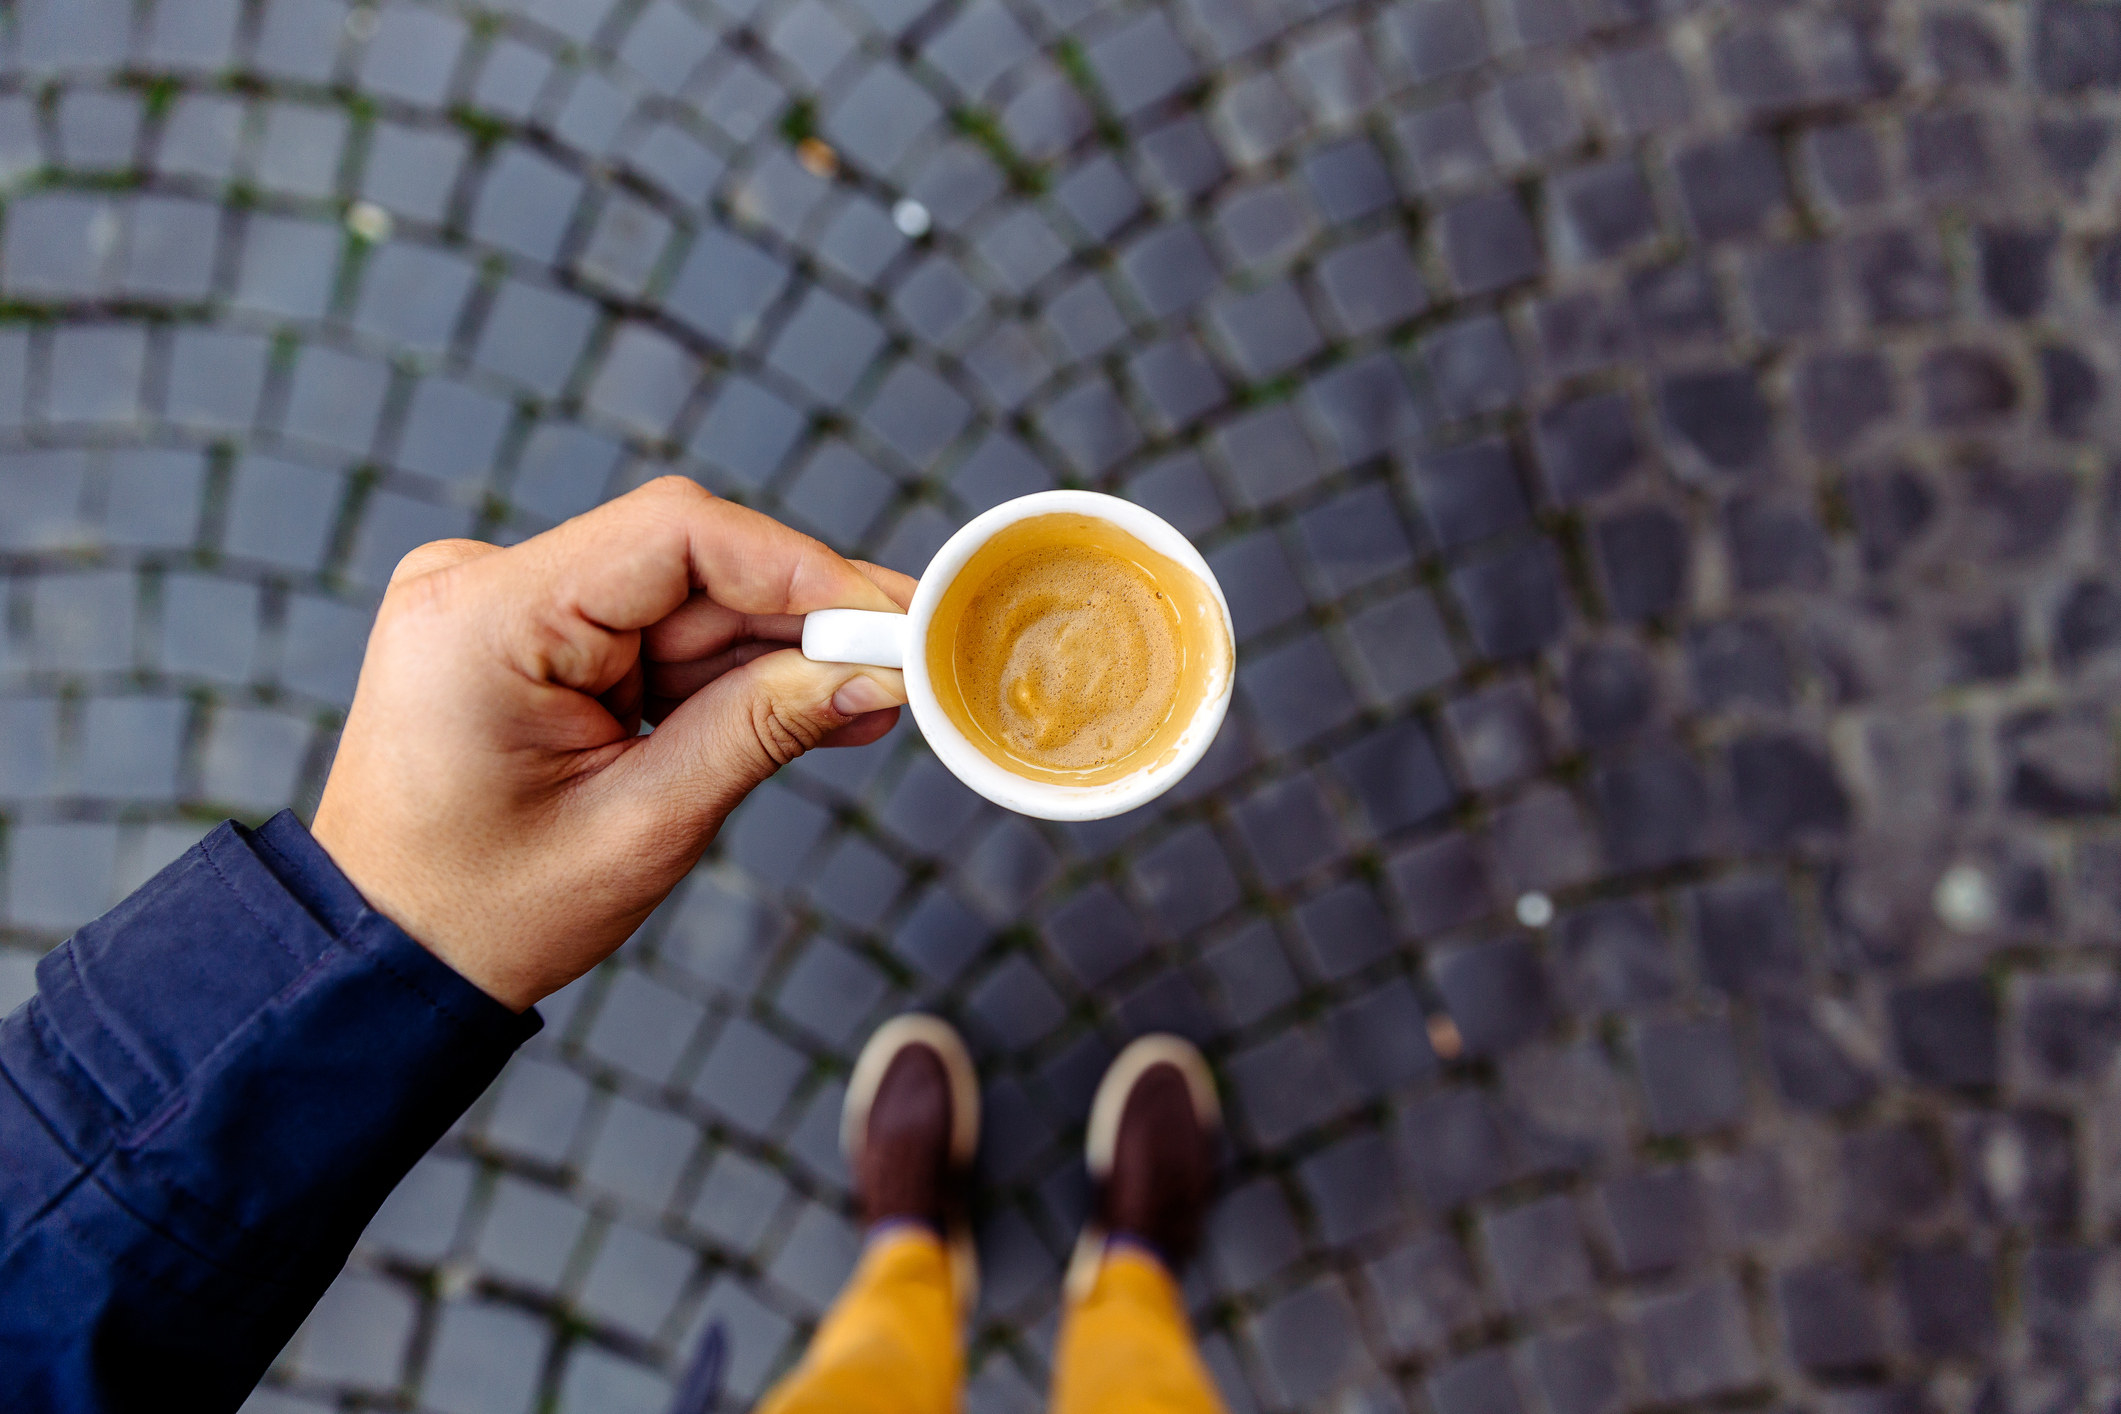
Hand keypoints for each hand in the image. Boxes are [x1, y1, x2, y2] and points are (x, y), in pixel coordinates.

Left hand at [310, 477, 912, 1011]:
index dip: (801, 565)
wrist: (386, 956)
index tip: (893, 613)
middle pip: (684, 563)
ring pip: (676, 596)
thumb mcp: (644, 826)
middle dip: (800, 615)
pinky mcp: (520, 630)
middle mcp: (480, 583)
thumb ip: (763, 728)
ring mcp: (495, 600)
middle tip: (905, 660)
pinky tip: (796, 703)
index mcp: (485, 617)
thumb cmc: (490, 910)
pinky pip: (645, 626)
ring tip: (862, 701)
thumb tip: (875, 673)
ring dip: (769, 649)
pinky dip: (718, 668)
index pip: (675, 534)